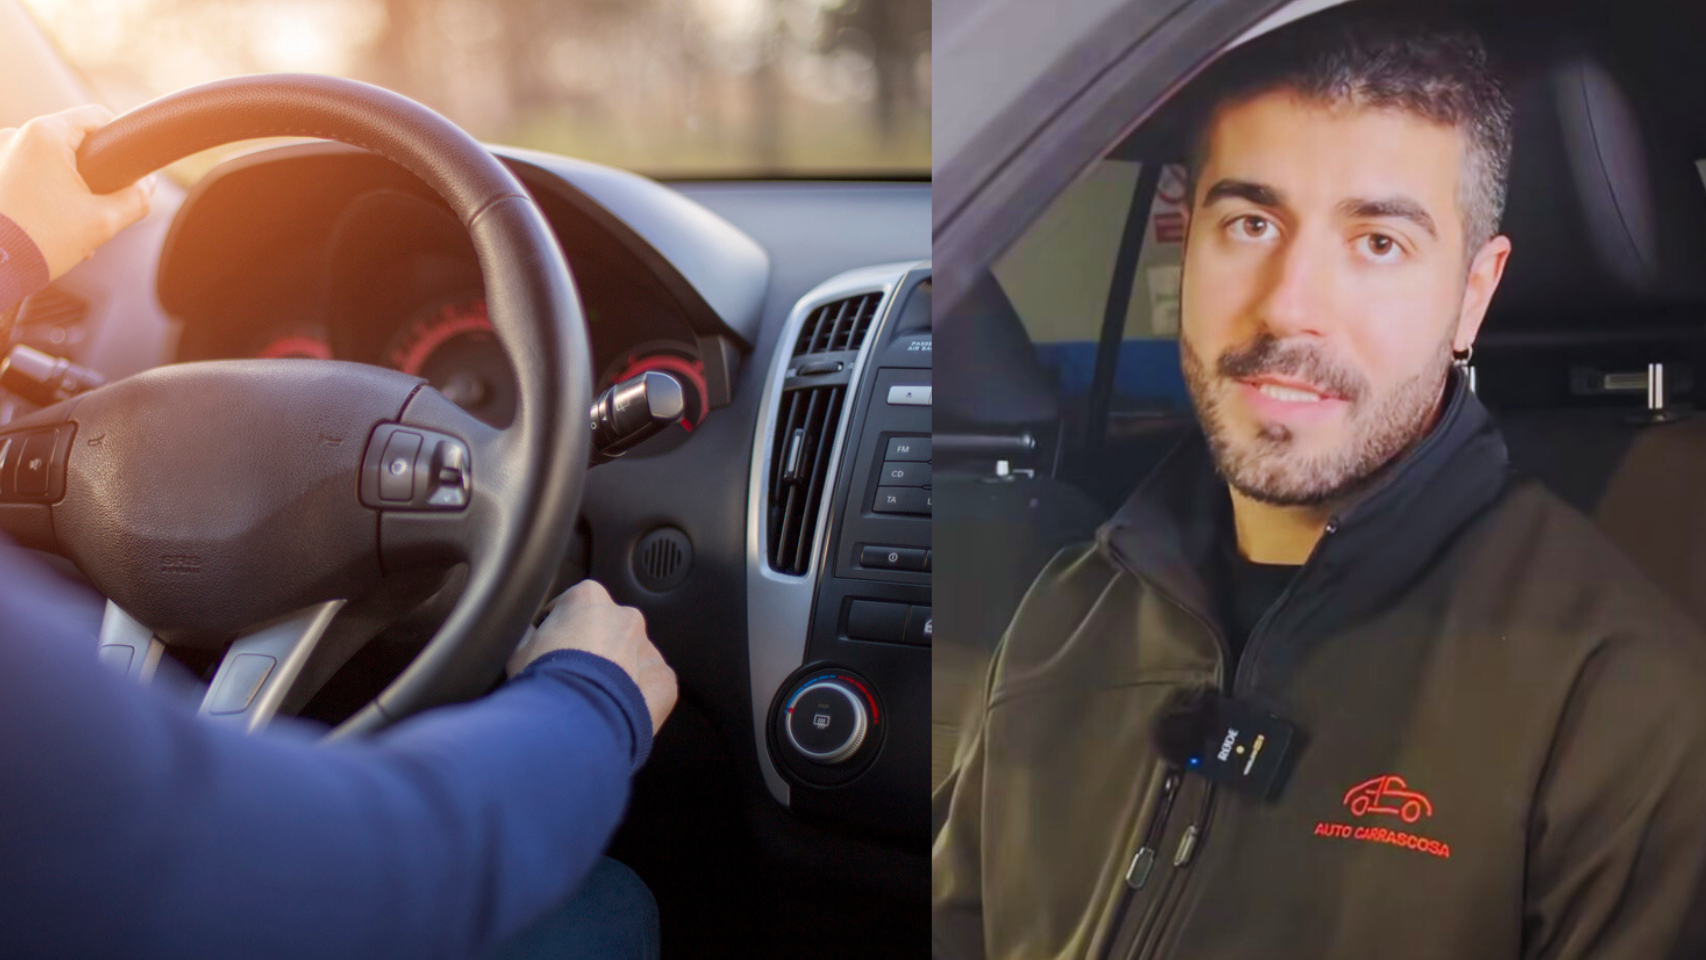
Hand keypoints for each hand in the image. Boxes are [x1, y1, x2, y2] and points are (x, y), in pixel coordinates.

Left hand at [0, 105, 154, 280]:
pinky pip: (28, 172)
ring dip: (68, 187)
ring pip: (50, 160)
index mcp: (45, 135)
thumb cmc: (38, 241)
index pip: (97, 116)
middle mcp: (15, 135)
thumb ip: (136, 199)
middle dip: (92, 174)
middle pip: (73, 141)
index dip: (120, 140)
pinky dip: (44, 193)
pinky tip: (50, 225)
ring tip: (72, 224)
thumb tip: (148, 185)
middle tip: (100, 207)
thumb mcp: (102, 222)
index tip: (129, 168)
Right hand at [507, 580, 677, 735]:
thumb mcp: (517, 652)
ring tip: (592, 697)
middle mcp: (623, 616)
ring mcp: (646, 646)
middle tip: (572, 675)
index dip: (559, 628)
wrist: (573, 722)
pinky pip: (650, 683)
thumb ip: (527, 636)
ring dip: (616, 671)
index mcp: (589, 598)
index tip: (551, 647)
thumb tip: (528, 636)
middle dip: (592, 648)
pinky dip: (636, 694)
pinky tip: (616, 709)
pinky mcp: (662, 678)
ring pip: (631, 655)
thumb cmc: (544, 682)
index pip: (572, 605)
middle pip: (606, 628)